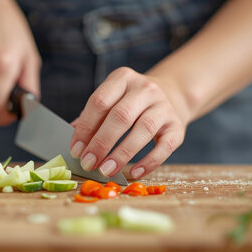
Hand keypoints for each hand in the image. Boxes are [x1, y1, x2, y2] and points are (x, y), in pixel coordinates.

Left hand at [70, 67, 189, 178]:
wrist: (173, 95)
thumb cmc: (132, 103)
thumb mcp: (112, 100)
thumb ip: (93, 118)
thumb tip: (74, 143)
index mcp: (122, 78)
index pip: (100, 101)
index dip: (86, 128)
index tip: (76, 150)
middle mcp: (145, 89)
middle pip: (121, 116)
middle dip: (101, 142)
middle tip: (88, 163)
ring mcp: (164, 106)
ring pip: (143, 129)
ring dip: (122, 153)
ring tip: (106, 170)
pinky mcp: (177, 126)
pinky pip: (165, 146)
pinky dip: (149, 161)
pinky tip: (133, 172)